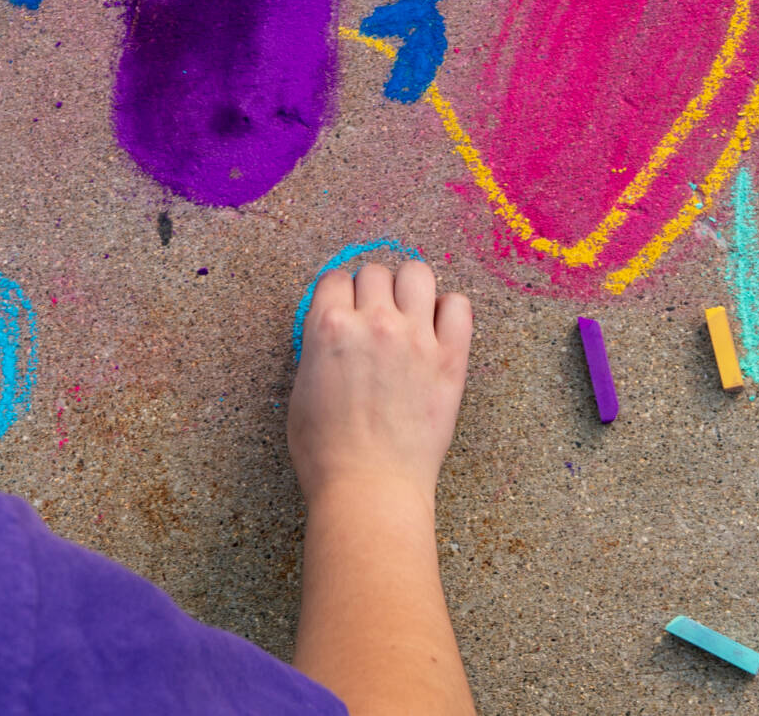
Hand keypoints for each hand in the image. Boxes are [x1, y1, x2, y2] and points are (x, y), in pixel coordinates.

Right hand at [287, 258, 471, 507]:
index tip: (345, 310)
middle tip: (374, 319)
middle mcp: (372, 322)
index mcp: (329, 328)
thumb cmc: (326, 452)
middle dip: (371, 291)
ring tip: (408, 315)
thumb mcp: (301, 390)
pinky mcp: (450, 358)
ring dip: (409, 290)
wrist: (370, 487)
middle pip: (375, 271)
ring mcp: (415, 338)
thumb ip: (318, 348)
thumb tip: (332, 330)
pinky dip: (447, 311)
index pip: (335, 278)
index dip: (339, 295)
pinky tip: (437, 331)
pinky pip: (458, 306)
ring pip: (417, 273)